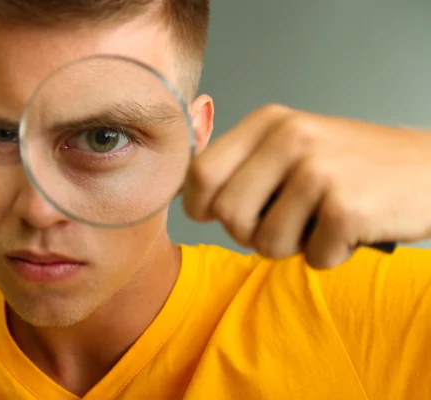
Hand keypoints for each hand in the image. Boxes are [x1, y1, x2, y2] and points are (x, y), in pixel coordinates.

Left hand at [183, 104, 430, 267]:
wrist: (430, 170)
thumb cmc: (355, 166)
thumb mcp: (295, 146)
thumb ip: (247, 166)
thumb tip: (198, 202)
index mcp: (269, 123)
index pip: (201, 172)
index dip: (200, 205)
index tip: (214, 215)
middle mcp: (289, 139)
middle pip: (227, 213)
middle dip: (250, 233)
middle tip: (285, 223)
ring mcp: (318, 171)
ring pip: (265, 244)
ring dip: (293, 246)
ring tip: (321, 222)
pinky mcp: (345, 207)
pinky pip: (311, 258)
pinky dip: (329, 255)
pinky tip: (349, 229)